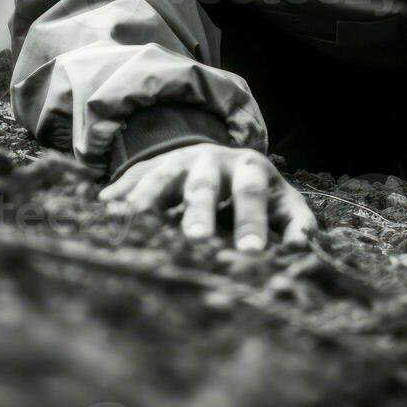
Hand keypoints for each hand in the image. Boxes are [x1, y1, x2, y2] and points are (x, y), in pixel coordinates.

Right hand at [99, 143, 315, 250]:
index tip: (252, 252)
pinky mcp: (147, 169)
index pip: (251, 194)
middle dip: (199, 212)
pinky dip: (117, 197)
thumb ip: (295, 223)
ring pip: (160, 180)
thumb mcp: (281, 200)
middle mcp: (210, 160)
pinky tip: (101, 212)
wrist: (214, 154)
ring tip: (135, 228)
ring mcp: (175, 162)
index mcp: (248, 167)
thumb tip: (304, 249)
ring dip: (149, 203)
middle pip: (203, 186)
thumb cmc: (254, 190)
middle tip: (196, 240)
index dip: (251, 221)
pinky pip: (129, 182)